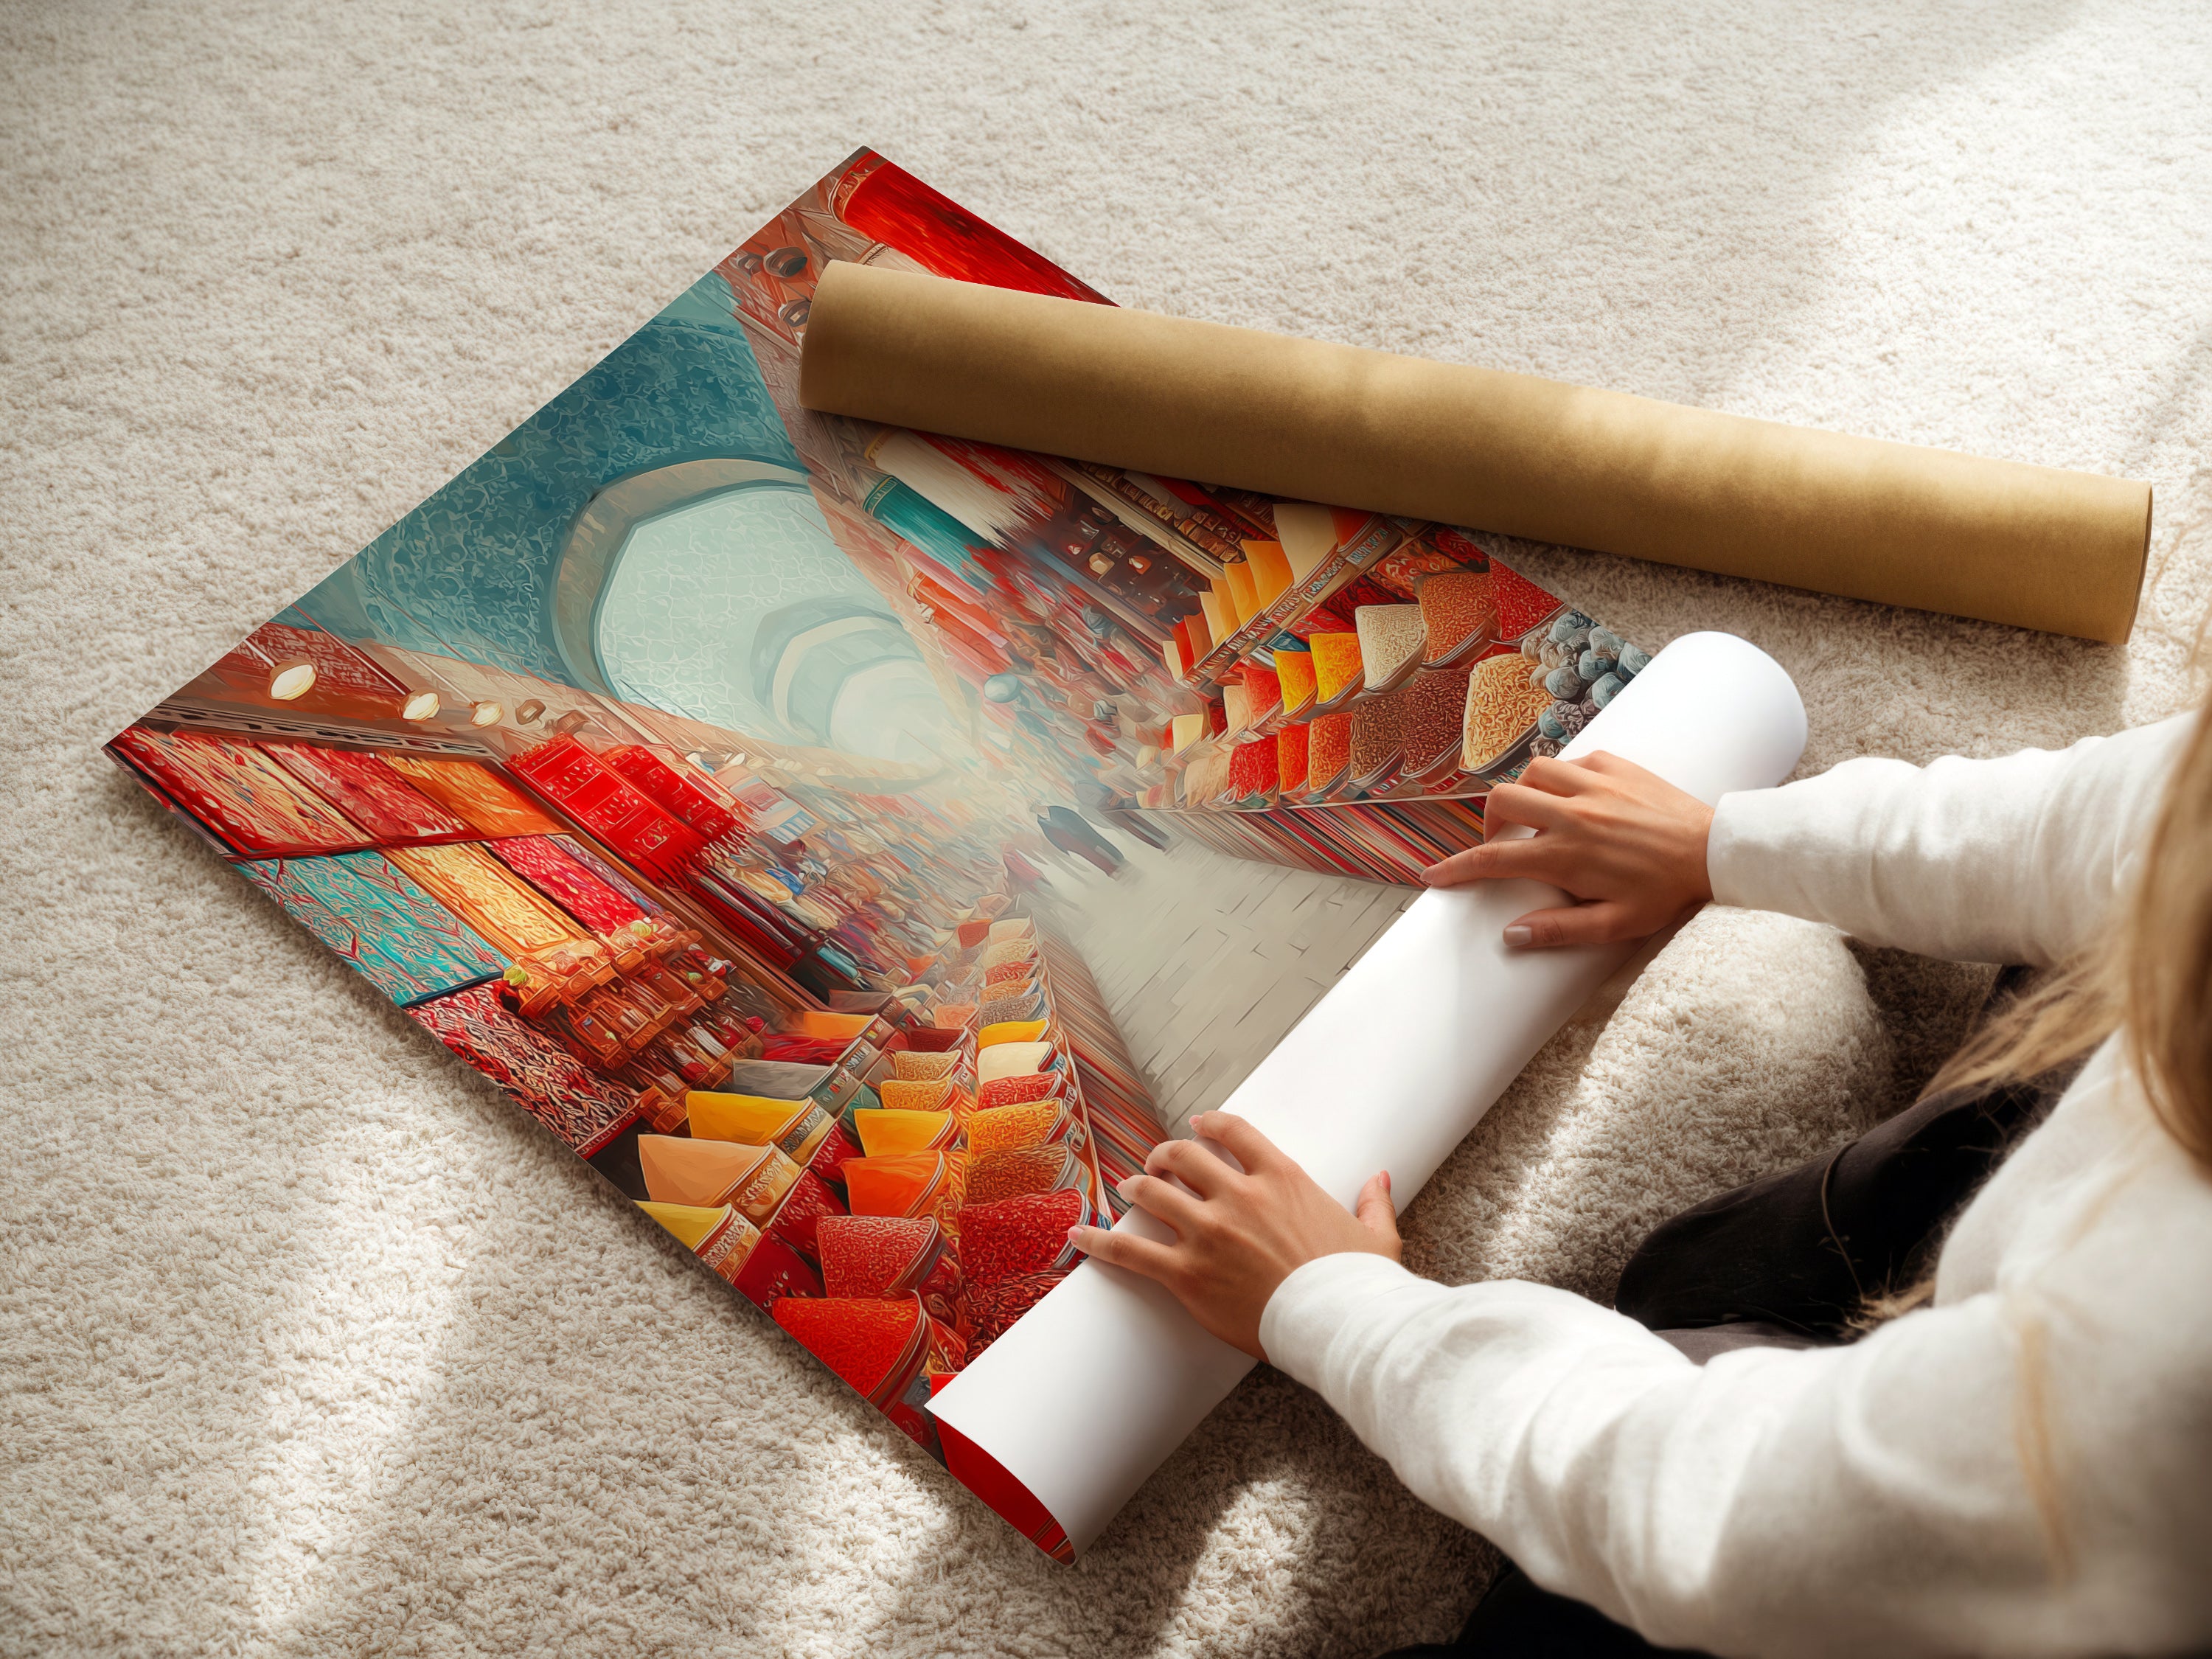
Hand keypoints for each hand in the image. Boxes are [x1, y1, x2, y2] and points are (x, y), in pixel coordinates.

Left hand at [1066, 1111, 1399, 1360]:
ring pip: (1153, 1192)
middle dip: (1165, 1155)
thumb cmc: (1358, 1284)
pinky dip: (1100, 1241)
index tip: (1196, 1126)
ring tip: (1128, 1189)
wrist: (1340, 1326)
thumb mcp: (1376, 1236)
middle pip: (1183, 1156)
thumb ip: (1373, 1201)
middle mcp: (1239, 1196)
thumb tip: (1380, 1178)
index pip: (1233, 1132)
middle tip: (1157, 1163)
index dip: (1209, 1125)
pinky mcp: (1188, 1274)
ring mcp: (1209, 1233)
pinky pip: (1131, 1251)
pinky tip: (1078, 1235)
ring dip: (1136, 1187)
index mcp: (1282, 1178)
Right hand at [1420, 752, 1713, 948]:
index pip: (1493, 859)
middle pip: (1501, 801)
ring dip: (1523, 794)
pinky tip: (1574, 798)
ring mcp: (1593, 784)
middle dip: (1488, 823)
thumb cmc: (1666, 893)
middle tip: (1501, 843)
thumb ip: (1560, 930)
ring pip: (1532, 772)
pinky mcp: (1615, 765)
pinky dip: (1561, 777)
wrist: (1715, 851)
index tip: (1433, 876)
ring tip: (1536, 817)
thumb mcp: (1615, 925)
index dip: (1456, 868)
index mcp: (1566, 855)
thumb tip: (1511, 935)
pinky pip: (1570, 761)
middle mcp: (1572, 813)